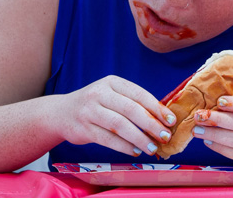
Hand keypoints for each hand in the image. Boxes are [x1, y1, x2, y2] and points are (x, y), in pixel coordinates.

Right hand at [55, 76, 176, 156]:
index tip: (171, 120)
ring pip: (119, 125)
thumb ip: (132, 102)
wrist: (61, 113)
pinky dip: (124, 146)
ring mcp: (90, 110)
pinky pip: (107, 139)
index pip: (139, 94)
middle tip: (165, 136)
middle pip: (131, 109)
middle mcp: (99, 93)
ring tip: (152, 148)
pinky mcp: (83, 128)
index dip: (157, 108)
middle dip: (151, 124)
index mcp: (112, 82)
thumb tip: (162, 118)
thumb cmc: (95, 105)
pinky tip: (135, 151)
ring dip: (139, 138)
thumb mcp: (111, 94)